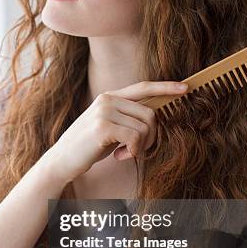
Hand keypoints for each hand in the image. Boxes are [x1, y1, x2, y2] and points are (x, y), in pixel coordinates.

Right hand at [47, 80, 187, 182]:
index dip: (165, 87)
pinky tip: (119, 156)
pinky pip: (136, 138)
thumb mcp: (108, 127)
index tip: (185, 88)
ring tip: (124, 153)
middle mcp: (108, 99)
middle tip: (137, 150)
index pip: (143, 87)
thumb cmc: (88, 146)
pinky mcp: (103, 126)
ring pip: (146, 128)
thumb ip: (126, 118)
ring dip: (141, 147)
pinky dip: (133, 152)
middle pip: (151, 114)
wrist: (61, 160)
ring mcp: (104, 111)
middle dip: (152, 137)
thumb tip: (153, 119)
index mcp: (110, 97)